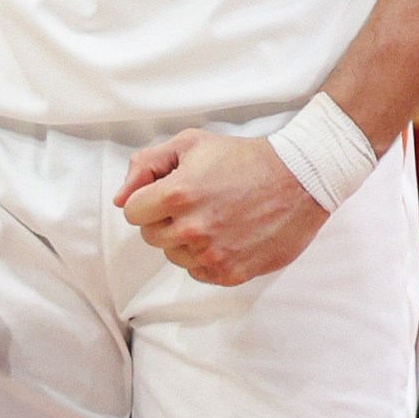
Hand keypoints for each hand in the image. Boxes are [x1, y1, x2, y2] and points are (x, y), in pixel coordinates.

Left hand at [115, 130, 327, 286]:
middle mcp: (191, 229)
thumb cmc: (243, 158)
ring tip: (214, 217)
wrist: (298, 180)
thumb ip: (146, 165)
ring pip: (174, 256)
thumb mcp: (191, 144)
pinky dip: (207, 257)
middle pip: (151, 236)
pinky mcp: (231, 273)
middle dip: (165, 220)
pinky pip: (199, 273)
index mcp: (176, 194)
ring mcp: (212, 255)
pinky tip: (227, 234)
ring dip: (186, 240)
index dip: (148, 201)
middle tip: (195, 202)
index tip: (168, 193)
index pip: (132, 212)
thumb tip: (120, 198)